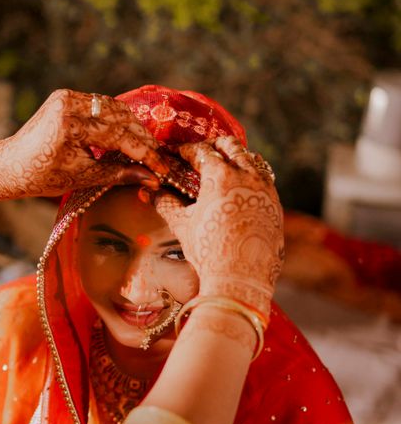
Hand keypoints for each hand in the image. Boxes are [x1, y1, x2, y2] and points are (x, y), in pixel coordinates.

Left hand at [0, 89, 168, 216]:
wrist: (8, 165)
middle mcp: (68, 105)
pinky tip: (126, 135)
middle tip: (158, 156)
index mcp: (70, 126)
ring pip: (112, 108)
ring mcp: (65, 97)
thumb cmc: (41, 177)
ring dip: (131, 126)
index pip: (119, 135)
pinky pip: (99, 105)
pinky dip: (114, 119)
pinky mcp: (64, 96)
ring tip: (146, 147)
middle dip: (141, 138)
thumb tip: (151, 177)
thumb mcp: (82, 178)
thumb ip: (118, 174)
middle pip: (119, 117)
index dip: (144, 151)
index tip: (161, 165)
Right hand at [155, 137, 283, 315]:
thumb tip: (147, 192)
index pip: (201, 152)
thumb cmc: (208, 250)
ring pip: (251, 160)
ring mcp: (265, 189)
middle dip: (213, 146)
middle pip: (231, 146)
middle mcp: (246, 176)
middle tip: (200, 153)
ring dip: (235, 157)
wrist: (241, 277)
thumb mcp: (182, 225)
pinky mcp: (275, 203)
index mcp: (220, 177)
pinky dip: (249, 175)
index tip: (177, 153)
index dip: (186, 150)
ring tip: (222, 166)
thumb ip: (164, 203)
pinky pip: (263, 179)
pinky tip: (239, 188)